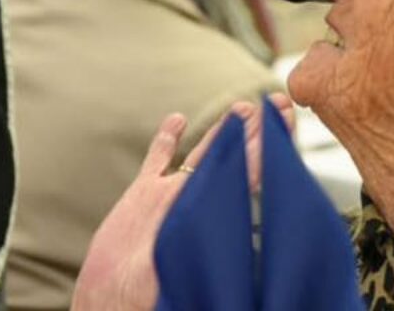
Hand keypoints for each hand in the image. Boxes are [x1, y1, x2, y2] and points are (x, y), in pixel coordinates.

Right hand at [73, 97, 289, 310]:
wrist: (109, 302)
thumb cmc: (142, 296)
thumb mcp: (176, 265)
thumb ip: (198, 240)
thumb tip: (233, 230)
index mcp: (208, 218)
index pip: (249, 176)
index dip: (267, 149)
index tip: (284, 123)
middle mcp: (194, 203)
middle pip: (234, 159)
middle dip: (257, 132)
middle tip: (279, 103)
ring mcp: (168, 197)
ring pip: (202, 155)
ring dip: (222, 131)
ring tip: (244, 107)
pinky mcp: (141, 197)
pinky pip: (157, 161)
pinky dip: (166, 140)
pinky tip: (177, 119)